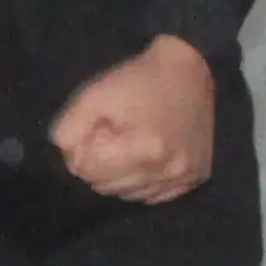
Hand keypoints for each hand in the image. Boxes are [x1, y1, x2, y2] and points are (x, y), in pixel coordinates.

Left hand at [50, 36, 219, 202]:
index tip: (97, 129)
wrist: (189, 69)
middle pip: (107, 187)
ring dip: (121, 175)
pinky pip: (154, 196)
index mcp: (144, 149)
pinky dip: (144, 181)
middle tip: (113, 135)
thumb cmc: (139, 80)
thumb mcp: (94, 94)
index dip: (84, 149)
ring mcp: (184, 178)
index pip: (89, 171)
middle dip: (101, 164)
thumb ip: (69, 128)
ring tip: (130, 144)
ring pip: (129, 195)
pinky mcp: (196, 178)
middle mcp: (168, 170)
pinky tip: (147, 158)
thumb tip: (69, 157)